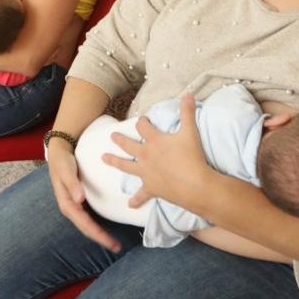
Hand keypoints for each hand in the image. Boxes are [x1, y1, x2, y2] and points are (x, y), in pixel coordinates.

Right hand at [48, 145, 122, 251]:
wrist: (58, 152)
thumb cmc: (62, 162)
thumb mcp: (66, 170)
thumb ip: (72, 184)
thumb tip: (79, 199)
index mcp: (67, 204)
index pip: (84, 224)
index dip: (98, 235)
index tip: (110, 242)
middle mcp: (71, 208)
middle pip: (87, 229)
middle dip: (101, 239)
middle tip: (117, 248)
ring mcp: (74, 206)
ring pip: (88, 225)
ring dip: (100, 235)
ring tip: (114, 243)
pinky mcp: (79, 202)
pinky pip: (89, 218)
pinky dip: (98, 226)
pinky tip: (107, 228)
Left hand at [104, 94, 210, 209]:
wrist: (195, 185)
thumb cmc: (192, 157)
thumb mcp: (190, 131)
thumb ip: (188, 112)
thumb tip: (189, 93)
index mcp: (154, 141)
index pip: (143, 127)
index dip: (142, 122)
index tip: (142, 119)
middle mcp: (146, 156)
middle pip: (128, 145)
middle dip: (120, 139)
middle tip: (112, 136)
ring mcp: (146, 173)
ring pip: (126, 166)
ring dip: (114, 162)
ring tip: (103, 158)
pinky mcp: (151, 189)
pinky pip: (141, 196)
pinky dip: (136, 200)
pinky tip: (129, 205)